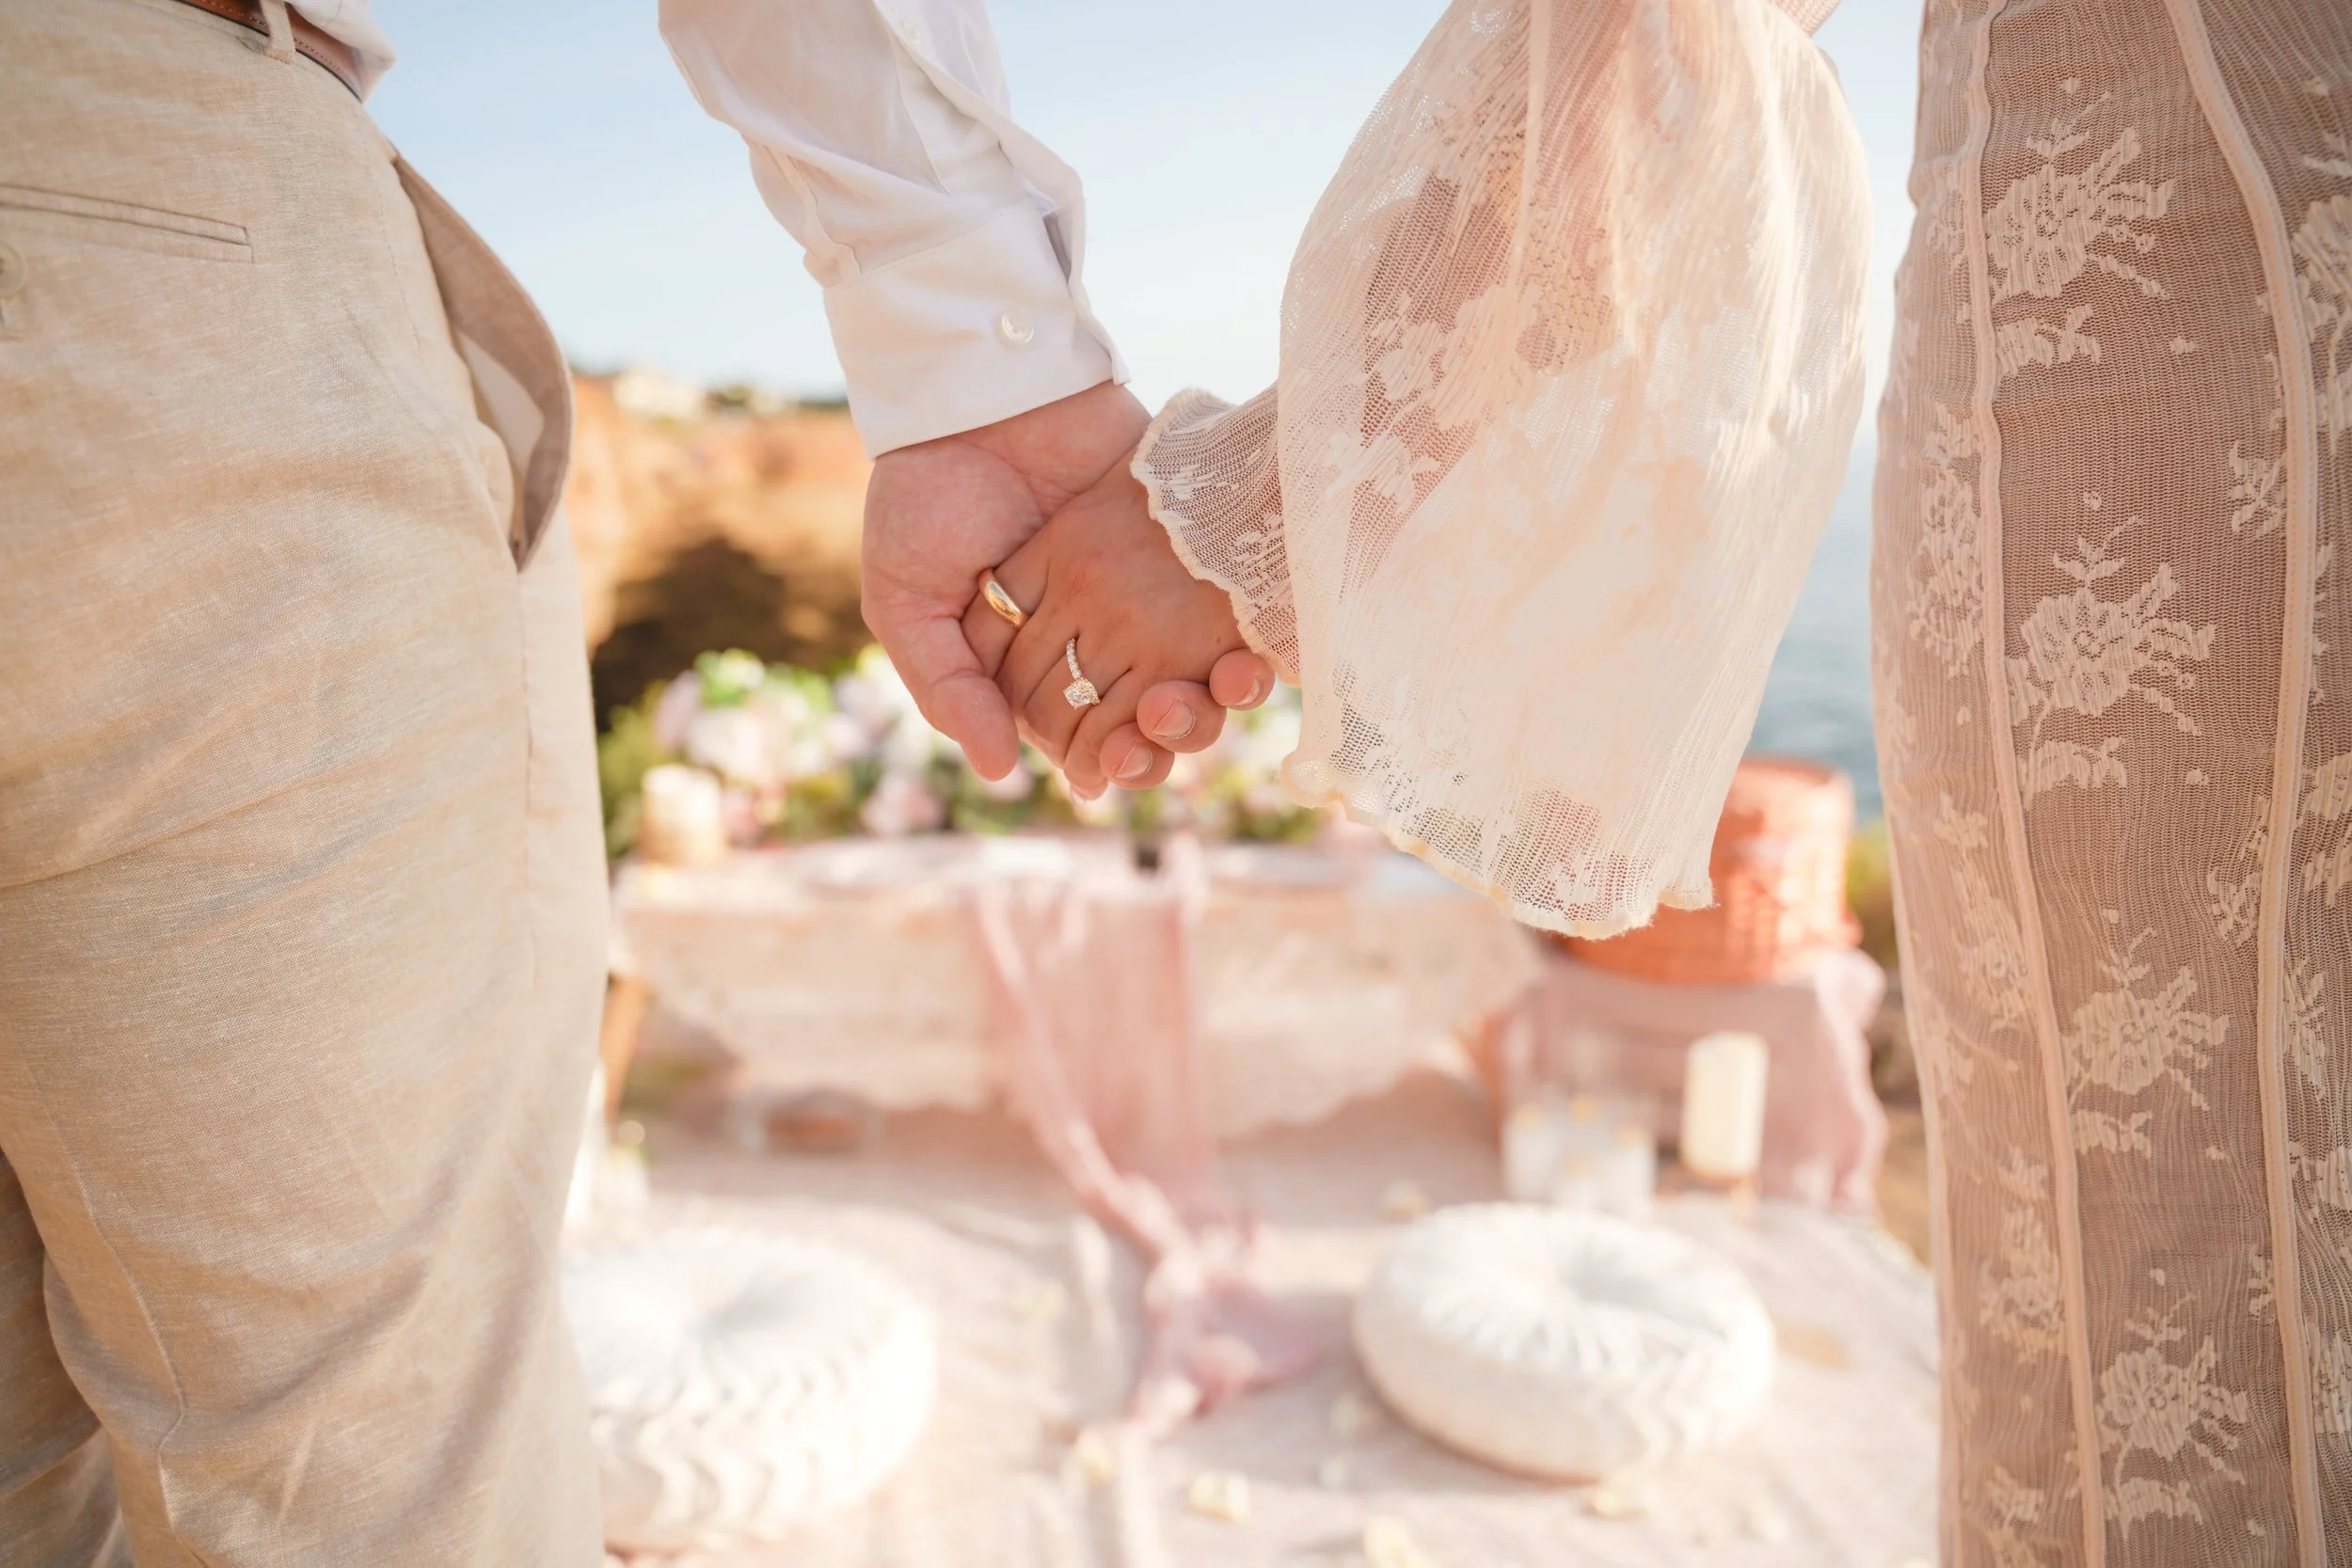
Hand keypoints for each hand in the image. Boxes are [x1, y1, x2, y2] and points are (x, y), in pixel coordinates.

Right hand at [862, 383, 1246, 780]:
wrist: (980, 388)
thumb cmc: (925, 494)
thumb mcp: (906, 599)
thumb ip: (946, 687)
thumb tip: (1001, 772)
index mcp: (1035, 663)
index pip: (1088, 739)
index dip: (1108, 765)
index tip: (1112, 773)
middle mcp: (1101, 636)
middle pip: (1154, 717)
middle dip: (1168, 741)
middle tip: (1161, 736)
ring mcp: (1151, 591)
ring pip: (1202, 673)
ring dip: (1215, 702)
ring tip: (1208, 696)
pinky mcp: (1189, 544)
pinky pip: (1231, 605)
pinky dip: (1247, 640)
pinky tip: (1248, 659)